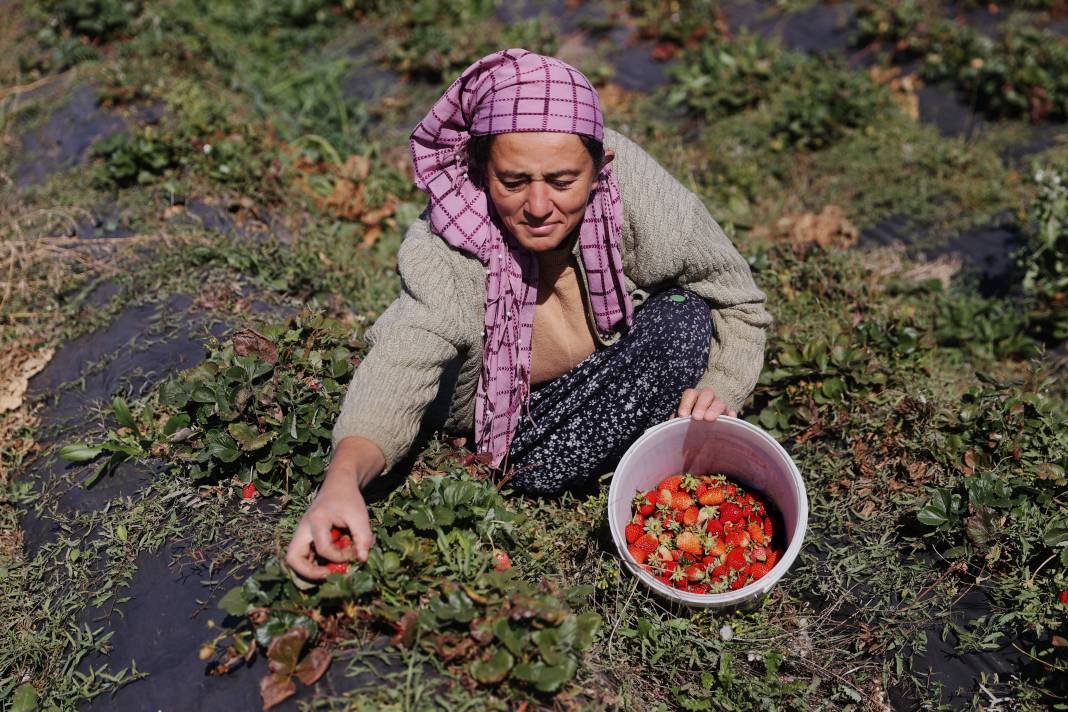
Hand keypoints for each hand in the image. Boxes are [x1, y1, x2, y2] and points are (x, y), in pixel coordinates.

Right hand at [285, 437, 383, 580]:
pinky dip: (313, 563)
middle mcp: (303, 528)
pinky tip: (330, 563)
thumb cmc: (348, 499)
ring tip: (329, 572)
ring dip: (309, 570)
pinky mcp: (305, 538)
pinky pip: (303, 556)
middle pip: (292, 557)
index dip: (339, 557)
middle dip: (308, 572)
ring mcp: (302, 533)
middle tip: (327, 575)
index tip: (353, 554)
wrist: (338, 486)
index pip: (323, 548)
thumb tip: (362, 560)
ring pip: (294, 559)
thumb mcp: (359, 515)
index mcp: (316, 520)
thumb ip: (363, 537)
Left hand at [674, 387, 736, 421]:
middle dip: (701, 405)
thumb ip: (676, 419)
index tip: (682, 416)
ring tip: (709, 419)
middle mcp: (707, 397)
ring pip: (720, 401)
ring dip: (714, 409)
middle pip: (706, 393)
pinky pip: (732, 412)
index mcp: (694, 397)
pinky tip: (728, 419)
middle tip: (696, 418)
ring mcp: (720, 404)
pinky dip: (730, 415)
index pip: (690, 393)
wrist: (708, 426)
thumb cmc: (690, 422)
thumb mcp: (683, 419)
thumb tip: (671, 422)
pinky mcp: (729, 413)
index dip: (686, 403)